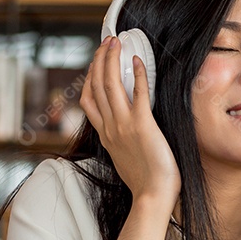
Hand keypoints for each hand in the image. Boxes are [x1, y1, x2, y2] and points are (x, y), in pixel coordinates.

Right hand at [79, 37, 179, 210]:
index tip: (96, 64)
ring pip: (110, 84)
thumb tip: (127, 132)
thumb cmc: (144, 182)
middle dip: (99, 60)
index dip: (90, 78)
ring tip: (115, 43)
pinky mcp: (142, 125)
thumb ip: (121, 142)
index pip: (88, 101)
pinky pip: (138, 93)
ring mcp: (124, 125)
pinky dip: (137, 74)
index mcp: (105, 135)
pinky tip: (138, 61)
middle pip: (96, 86)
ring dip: (112, 60)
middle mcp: (110, 127)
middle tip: (106, 42)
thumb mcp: (124, 159)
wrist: (152, 196)